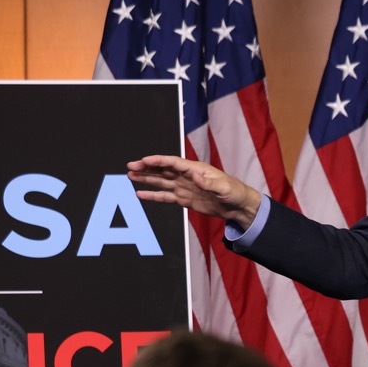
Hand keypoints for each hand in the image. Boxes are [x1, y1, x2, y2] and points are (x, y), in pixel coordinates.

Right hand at [127, 154, 262, 227]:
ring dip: (146, 179)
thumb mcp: (224, 188)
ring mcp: (184, 187)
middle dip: (146, 168)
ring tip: (130, 176)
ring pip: (161, 182)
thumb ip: (209, 183)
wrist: (237, 206)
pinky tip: (141, 194)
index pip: (173, 163)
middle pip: (163, 170)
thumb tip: (196, 177)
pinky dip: (153, 196)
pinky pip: (165, 197)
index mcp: (195, 169)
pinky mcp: (184, 199)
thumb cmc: (234, 192)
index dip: (158, 161)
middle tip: (131, 166)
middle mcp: (187, 176)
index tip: (144, 160)